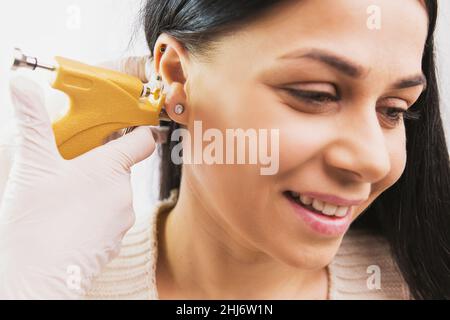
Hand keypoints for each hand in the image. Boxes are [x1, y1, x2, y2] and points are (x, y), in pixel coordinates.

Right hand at [0, 57, 156, 298]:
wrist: (38, 278)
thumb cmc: (38, 222)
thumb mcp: (32, 164)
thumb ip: (32, 122)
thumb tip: (22, 84)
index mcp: (111, 168)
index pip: (141, 140)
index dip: (135, 128)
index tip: (125, 122)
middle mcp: (124, 193)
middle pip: (119, 167)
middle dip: (97, 163)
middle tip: (69, 165)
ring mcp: (122, 220)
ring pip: (112, 193)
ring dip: (93, 190)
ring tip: (62, 197)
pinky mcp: (114, 241)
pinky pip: (108, 218)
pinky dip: (93, 214)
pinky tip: (67, 220)